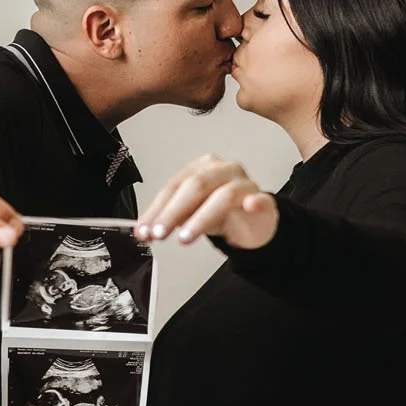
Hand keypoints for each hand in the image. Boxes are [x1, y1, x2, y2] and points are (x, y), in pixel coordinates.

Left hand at [134, 154, 277, 251]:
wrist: (253, 221)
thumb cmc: (221, 213)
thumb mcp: (189, 215)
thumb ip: (167, 220)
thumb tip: (142, 231)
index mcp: (201, 169)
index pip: (174, 186)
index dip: (157, 209)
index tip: (145, 229)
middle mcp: (222, 171)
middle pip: (196, 186)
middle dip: (173, 212)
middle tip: (160, 233)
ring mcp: (244, 183)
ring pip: (223, 195)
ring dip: (201, 218)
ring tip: (185, 237)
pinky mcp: (263, 200)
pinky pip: (262, 199)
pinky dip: (256, 202)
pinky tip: (250, 206)